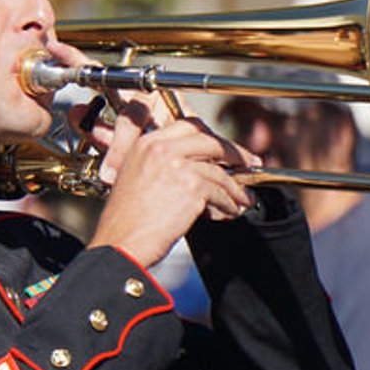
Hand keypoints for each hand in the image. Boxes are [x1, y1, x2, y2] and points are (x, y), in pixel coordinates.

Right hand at [86, 116, 257, 265]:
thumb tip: (201, 164)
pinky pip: (220, 192)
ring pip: (219, 171)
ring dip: (234, 187)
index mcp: (146, 143)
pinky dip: (228, 203)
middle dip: (235, 154)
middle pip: (210, 141)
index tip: (224, 148)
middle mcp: (161, 149)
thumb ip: (164, 164)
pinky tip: (229, 211)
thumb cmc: (125, 220)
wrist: (120, 242)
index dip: (211, 137)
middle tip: (249, 164)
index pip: (189, 127)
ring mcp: (177, 167)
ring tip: (241, 198)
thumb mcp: (136, 178)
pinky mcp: (191, 187)